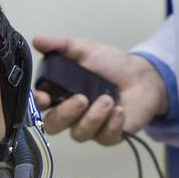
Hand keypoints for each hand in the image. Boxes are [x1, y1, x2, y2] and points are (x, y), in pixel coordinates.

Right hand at [31, 35, 167, 144]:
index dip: (37, 104)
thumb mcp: (85, 50)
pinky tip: (119, 111)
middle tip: (81, 99)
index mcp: (60, 94)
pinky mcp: (109, 136)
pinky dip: (112, 124)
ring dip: (93, 117)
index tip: (44, 97)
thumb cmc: (110, 65)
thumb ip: (61, 45)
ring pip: (79, 134)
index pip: (40, 106)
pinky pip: (104, 138)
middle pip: (54, 126)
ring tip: (108, 99)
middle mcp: (71, 115)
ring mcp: (89, 127)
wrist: (141, 76)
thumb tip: (36, 39)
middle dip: (65, 114)